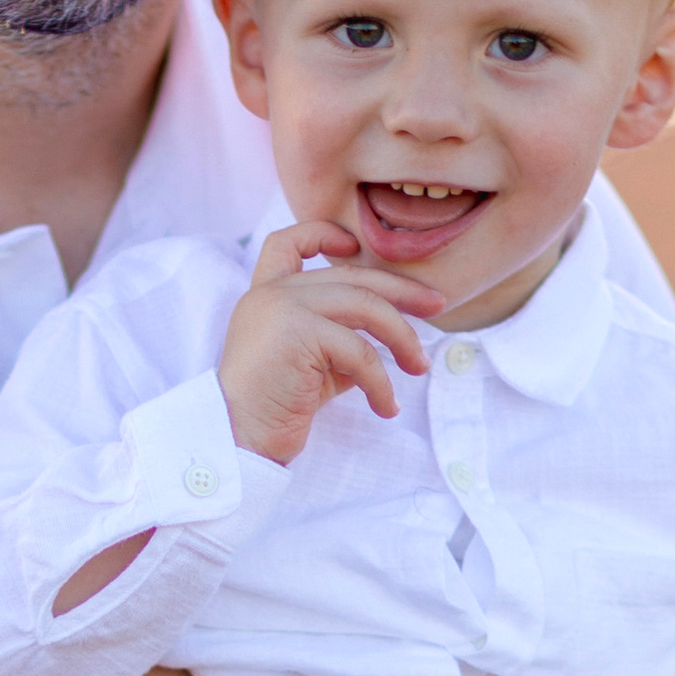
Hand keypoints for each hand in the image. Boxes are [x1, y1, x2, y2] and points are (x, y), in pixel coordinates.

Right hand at [218, 219, 439, 463]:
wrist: (238, 440)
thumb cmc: (274, 410)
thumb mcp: (312, 366)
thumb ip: (340, 341)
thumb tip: (391, 337)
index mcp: (265, 296)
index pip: (287, 243)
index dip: (323, 235)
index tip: (355, 247)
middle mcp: (271, 294)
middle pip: (351, 274)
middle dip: (401, 291)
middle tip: (437, 307)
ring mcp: (281, 307)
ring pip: (365, 305)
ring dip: (401, 337)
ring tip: (419, 367)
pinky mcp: (297, 332)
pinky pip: (359, 350)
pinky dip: (382, 381)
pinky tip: (387, 407)